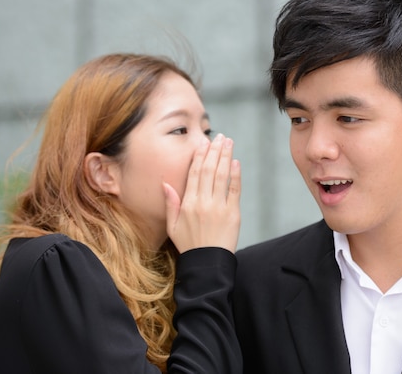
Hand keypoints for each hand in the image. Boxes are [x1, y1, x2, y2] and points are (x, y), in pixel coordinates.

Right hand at [164, 134, 240, 252]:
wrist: (207, 263)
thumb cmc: (189, 245)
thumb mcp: (172, 226)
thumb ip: (170, 203)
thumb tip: (165, 183)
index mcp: (188, 204)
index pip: (194, 174)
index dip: (199, 156)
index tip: (203, 143)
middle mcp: (203, 203)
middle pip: (209, 170)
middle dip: (214, 151)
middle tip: (219, 137)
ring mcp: (219, 208)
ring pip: (222, 176)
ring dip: (226, 157)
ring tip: (228, 143)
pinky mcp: (233, 214)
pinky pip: (234, 190)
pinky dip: (236, 175)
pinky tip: (236, 163)